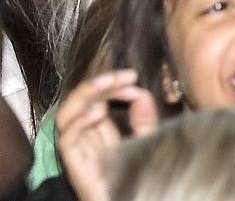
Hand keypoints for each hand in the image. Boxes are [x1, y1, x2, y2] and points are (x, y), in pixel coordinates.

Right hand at [57, 70, 158, 200]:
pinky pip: (67, 142)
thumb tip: (141, 93)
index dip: (111, 86)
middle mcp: (88, 141)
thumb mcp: (147, 145)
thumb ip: (145, 122)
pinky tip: (96, 113)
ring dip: (85, 96)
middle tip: (125, 75)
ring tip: (106, 85)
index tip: (132, 78)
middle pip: (80, 104)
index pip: (97, 101)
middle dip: (98, 84)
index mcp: (102, 135)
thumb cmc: (142, 179)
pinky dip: (77, 123)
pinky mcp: (78, 168)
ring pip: (66, 117)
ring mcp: (80, 154)